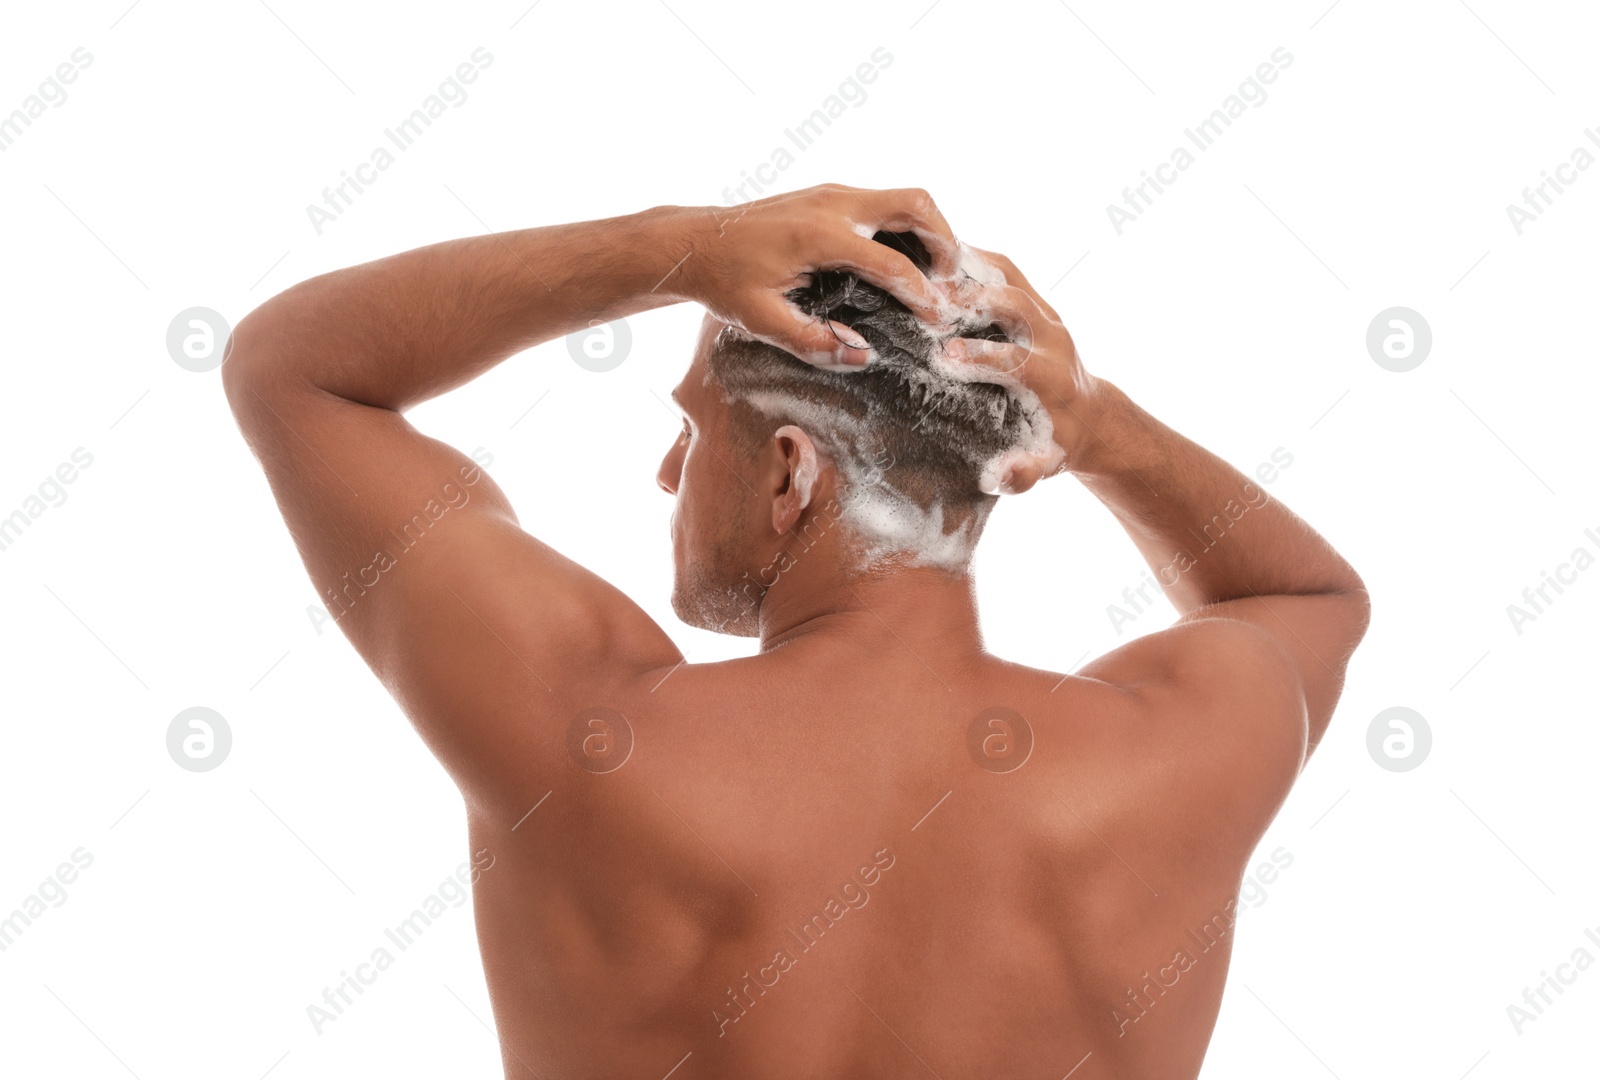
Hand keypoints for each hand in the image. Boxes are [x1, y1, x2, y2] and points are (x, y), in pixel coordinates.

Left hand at [681, 183, 963, 369]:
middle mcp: (832, 204)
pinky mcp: (829, 195)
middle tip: (953, 282)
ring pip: (904, 197)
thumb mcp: (763, 322)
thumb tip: (864, 357)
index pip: (891, 263)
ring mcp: (832, 193)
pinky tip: (906, 261)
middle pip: (915, 204)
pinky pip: (883, 203)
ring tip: (938, 274)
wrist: (694, 242)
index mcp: (819, 237)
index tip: (940, 320)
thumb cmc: (725, 283)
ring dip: (930, 230)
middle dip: (946, 240)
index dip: (922, 294)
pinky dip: (906, 227)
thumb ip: (813, 342)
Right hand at [939, 247, 1097, 492]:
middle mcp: (1054, 338)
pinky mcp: (1037, 300)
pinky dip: (973, 259)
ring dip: (970, 268)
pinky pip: (1005, 268)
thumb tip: (1001, 476)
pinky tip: (936, 257)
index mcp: (1054, 378)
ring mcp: (1047, 313)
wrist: (1090, 414)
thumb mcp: (1046, 465)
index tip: (945, 355)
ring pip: (1011, 275)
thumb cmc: (1057, 441)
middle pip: (1017, 304)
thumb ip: (1025, 474)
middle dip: (975, 299)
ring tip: (925, 265)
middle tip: (929, 298)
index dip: (984, 356)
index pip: (1019, 360)